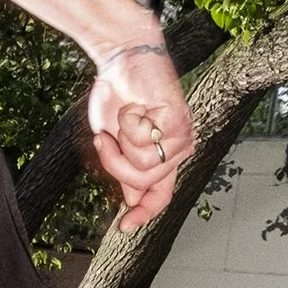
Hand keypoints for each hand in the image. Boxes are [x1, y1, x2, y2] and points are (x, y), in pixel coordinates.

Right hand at [87, 40, 193, 229]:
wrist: (121, 59)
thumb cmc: (117, 96)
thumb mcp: (114, 141)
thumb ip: (126, 169)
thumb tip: (131, 201)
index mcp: (166, 157)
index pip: (160, 196)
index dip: (142, 214)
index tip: (122, 227)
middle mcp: (179, 150)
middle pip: (141, 183)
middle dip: (114, 163)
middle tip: (105, 139)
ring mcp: (182, 137)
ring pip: (142, 166)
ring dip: (121, 140)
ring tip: (125, 117)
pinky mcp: (179, 122)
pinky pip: (143, 141)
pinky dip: (129, 123)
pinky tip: (136, 106)